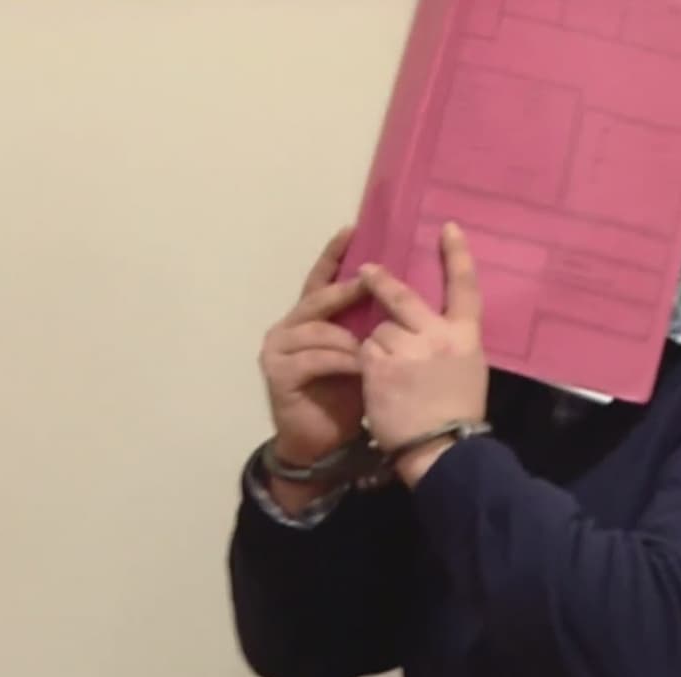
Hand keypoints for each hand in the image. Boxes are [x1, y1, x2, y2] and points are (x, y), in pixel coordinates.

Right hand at [260, 228, 367, 470]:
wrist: (324, 442)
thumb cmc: (346, 395)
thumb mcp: (362, 354)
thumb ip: (367, 326)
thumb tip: (402, 292)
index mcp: (308, 319)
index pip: (320, 280)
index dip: (334, 256)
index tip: (352, 229)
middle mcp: (287, 328)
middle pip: (317, 299)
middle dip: (344, 289)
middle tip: (370, 280)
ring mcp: (278, 350)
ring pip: (317, 330)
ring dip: (349, 336)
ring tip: (374, 343)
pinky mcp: (278, 374)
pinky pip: (314, 358)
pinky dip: (340, 360)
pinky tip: (361, 365)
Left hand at [359, 223, 488, 484]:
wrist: (442, 449)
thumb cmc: (459, 414)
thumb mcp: (470, 371)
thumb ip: (452, 343)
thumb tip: (436, 328)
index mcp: (466, 337)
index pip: (466, 287)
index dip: (458, 255)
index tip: (448, 228)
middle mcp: (437, 336)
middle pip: (403, 297)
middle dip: (380, 282)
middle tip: (365, 270)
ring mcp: (406, 349)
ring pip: (378, 330)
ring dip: (377, 346)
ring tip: (390, 375)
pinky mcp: (378, 365)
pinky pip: (364, 351)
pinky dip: (366, 364)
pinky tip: (377, 384)